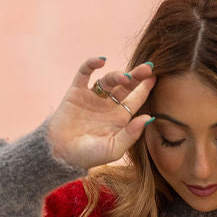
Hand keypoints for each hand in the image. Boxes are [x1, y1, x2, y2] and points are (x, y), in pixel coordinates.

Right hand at [46, 56, 157, 171]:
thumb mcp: (114, 149)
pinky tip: (101, 61)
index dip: (145, 88)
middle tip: (147, 68)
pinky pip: (85, 73)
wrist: (61, 154)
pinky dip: (91, 64)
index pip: (136, 99)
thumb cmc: (89, 156)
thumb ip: (131, 134)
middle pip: (125, 86)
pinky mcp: (77, 91)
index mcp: (120, 117)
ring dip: (117, 75)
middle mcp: (108, 105)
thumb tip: (149, 117)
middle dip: (136, 76)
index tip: (154, 77)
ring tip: (124, 77)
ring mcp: (93, 97)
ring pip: (109, 79)